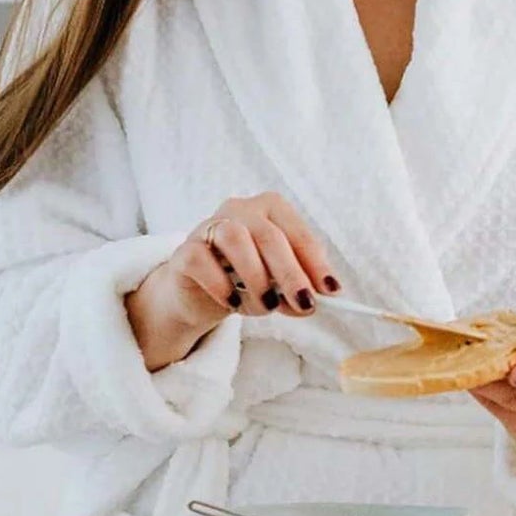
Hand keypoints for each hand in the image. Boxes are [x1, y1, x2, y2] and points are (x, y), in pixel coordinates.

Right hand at [125, 193, 341, 369]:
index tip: (330, 289)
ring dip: (256, 275)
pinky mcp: (185, 251)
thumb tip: (312, 301)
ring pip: (235, 238)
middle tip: (304, 303)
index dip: (316, 262)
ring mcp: (209, 227)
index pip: (297, 232)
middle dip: (291, 272)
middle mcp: (239, 210)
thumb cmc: (243, 281)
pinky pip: (201, 260)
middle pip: (269, 234)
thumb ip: (294, 290)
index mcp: (269, 211)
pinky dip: (220, 284)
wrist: (197, 294)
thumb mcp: (276, 286)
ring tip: (266, 305)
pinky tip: (231, 302)